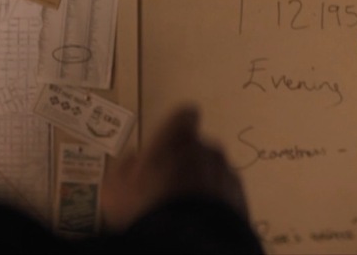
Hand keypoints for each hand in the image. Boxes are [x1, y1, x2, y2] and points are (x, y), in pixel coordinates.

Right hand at [100, 104, 248, 230]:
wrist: (185, 244)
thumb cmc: (145, 208)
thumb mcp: (115, 187)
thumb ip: (126, 166)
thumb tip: (135, 158)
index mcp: (178, 137)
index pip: (185, 115)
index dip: (178, 127)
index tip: (169, 142)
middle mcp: (208, 149)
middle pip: (199, 147)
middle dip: (187, 161)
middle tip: (168, 187)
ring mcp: (227, 174)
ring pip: (214, 171)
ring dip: (203, 183)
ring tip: (185, 209)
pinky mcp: (241, 200)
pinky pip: (226, 194)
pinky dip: (216, 202)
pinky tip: (200, 220)